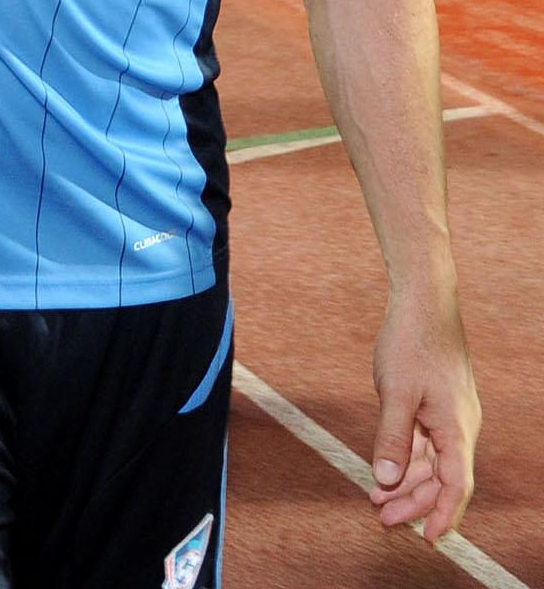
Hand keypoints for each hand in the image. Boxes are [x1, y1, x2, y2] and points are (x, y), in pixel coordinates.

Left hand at [368, 293, 479, 542]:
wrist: (424, 300)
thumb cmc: (411, 341)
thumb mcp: (395, 391)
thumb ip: (392, 437)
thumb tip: (386, 479)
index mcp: (457, 427)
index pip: (456, 485)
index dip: (442, 514)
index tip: (425, 538)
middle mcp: (460, 426)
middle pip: (442, 478)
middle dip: (414, 502)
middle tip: (382, 520)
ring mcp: (451, 415)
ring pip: (433, 461)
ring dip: (408, 482)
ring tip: (377, 500)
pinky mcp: (439, 405)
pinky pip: (427, 442)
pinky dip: (408, 458)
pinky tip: (387, 469)